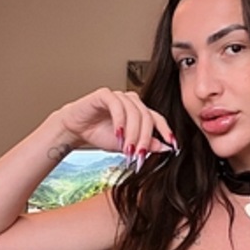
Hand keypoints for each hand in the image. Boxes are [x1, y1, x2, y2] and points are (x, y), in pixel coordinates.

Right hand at [58, 88, 174, 156]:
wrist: (76, 130)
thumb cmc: (101, 134)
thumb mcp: (127, 145)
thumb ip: (146, 145)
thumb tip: (165, 148)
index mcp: (141, 112)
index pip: (158, 119)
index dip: (167, 131)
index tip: (173, 145)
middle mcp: (132, 102)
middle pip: (147, 118)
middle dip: (145, 139)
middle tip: (140, 155)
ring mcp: (120, 96)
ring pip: (134, 113)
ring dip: (132, 134)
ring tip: (127, 149)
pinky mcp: (105, 94)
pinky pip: (117, 106)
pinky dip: (119, 121)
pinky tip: (118, 134)